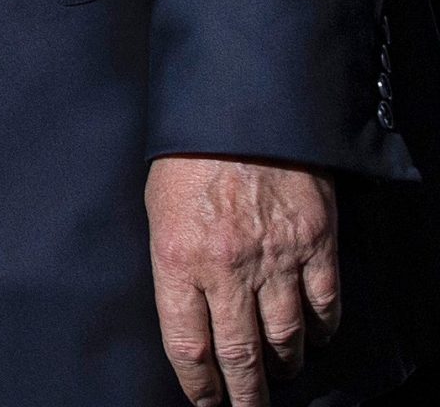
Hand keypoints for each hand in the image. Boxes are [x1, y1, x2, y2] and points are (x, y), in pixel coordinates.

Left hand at [147, 154, 338, 406]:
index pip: (187, 346)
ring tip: (280, 373)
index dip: (198, 384)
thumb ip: (174, 262)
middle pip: (239, 356)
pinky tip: (313, 336)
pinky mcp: (316, 244)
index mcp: (178, 259)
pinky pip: (323, 306)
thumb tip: (187, 312)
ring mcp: (276, 259)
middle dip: (245, 393)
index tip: (205, 400)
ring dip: (283, 364)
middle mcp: (227, 268)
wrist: (242, 105)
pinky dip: (320, 329)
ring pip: (285, 338)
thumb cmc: (188, 153)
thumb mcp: (158, 206)